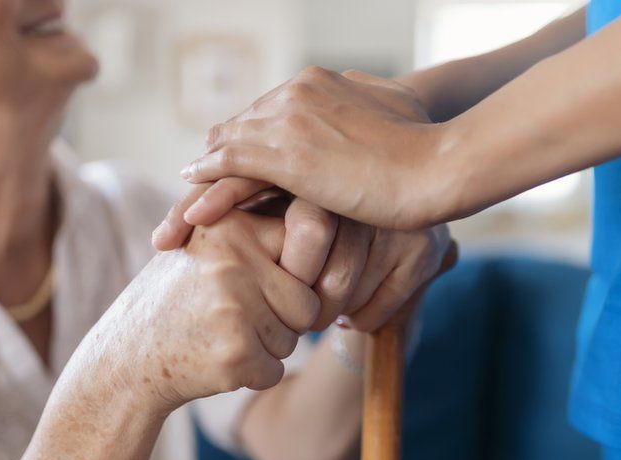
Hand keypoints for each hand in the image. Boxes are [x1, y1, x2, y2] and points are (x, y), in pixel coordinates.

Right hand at [71, 210, 320, 412]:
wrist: (126, 357)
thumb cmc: (182, 297)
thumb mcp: (211, 246)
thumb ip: (263, 231)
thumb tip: (338, 218)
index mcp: (232, 224)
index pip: (312, 237)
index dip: (302, 270)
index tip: (277, 280)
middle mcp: (234, 259)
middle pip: (308, 300)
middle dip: (285, 319)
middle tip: (238, 317)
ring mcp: (234, 306)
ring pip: (295, 338)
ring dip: (268, 347)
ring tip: (221, 334)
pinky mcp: (235, 352)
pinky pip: (277, 370)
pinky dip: (254, 374)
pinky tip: (215, 359)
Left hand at [174, 67, 453, 230]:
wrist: (440, 166)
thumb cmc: (428, 148)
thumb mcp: (394, 112)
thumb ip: (367, 102)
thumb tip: (356, 95)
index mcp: (317, 82)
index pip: (263, 115)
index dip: (245, 147)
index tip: (234, 175)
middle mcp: (296, 91)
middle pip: (238, 130)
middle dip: (216, 164)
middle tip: (193, 196)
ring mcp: (289, 118)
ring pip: (226, 149)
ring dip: (200, 183)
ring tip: (180, 217)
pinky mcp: (287, 153)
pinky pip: (230, 167)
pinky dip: (207, 186)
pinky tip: (193, 210)